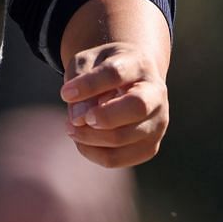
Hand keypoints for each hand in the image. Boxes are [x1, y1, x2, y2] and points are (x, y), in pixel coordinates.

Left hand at [59, 0, 170, 168]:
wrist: (131, 78)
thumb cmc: (102, 68)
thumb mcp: (86, 62)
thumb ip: (79, 82)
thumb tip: (78, 119)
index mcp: (139, 64)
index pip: (115, 73)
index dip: (88, 85)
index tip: (64, 94)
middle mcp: (156, 93)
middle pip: (137, 106)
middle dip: (103, 116)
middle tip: (75, 120)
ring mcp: (158, 122)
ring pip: (124, 137)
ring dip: (90, 137)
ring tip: (71, 127)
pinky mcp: (150, 146)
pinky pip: (119, 159)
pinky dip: (94, 153)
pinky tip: (82, 140)